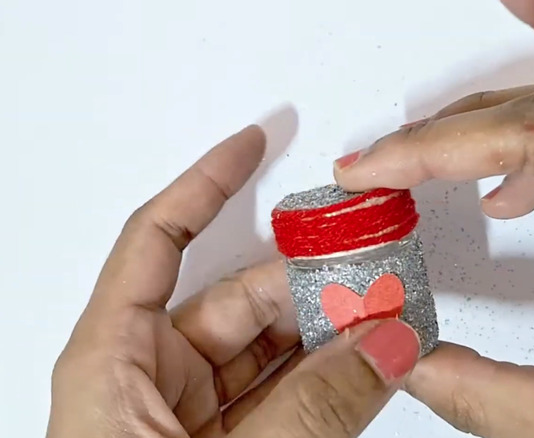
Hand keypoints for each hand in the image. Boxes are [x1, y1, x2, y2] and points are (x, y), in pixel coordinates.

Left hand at [48, 126, 421, 437]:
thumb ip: (315, 409)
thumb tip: (388, 347)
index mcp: (114, 364)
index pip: (156, 242)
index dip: (206, 183)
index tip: (256, 143)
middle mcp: (147, 380)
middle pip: (235, 298)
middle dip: (308, 282)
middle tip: (374, 271)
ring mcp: (188, 417)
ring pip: (267, 348)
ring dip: (327, 333)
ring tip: (386, 321)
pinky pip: (280, 392)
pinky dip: (325, 380)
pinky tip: (366, 368)